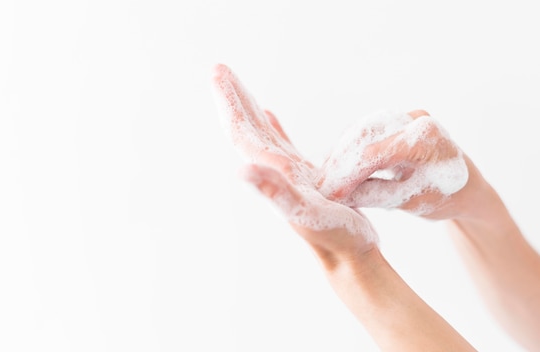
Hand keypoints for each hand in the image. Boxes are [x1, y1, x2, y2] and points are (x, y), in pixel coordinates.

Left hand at [212, 63, 376, 264]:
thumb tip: (242, 172)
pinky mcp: (302, 177)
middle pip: (245, 128)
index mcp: (269, 172)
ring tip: (239, 85)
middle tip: (219, 69)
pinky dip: (273, 127)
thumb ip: (275, 192)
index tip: (217, 73)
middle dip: (233, 98)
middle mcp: (272, 171)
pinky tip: (268, 115)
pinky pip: (282, 145)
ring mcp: (286, 174)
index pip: (241, 131)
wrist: (349, 255)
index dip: (229, 102)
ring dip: (248, 108)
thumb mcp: (305, 212)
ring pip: (261, 134)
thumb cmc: (332, 236)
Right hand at [318, 109, 475, 219]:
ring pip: (360, 132)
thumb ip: (373, 195)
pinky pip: (366, 132)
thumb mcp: (409, 202)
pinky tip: (336, 168)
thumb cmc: (446, 197)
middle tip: (320, 186)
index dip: (346, 177)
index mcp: (426, 138)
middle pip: (362, 137)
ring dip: (340, 155)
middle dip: (338, 163)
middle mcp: (415, 119)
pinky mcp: (396, 121)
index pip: (372, 155)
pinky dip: (349, 150)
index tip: (330, 195)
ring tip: (325, 179)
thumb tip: (338, 196)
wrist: (468, 187)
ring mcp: (405, 116)